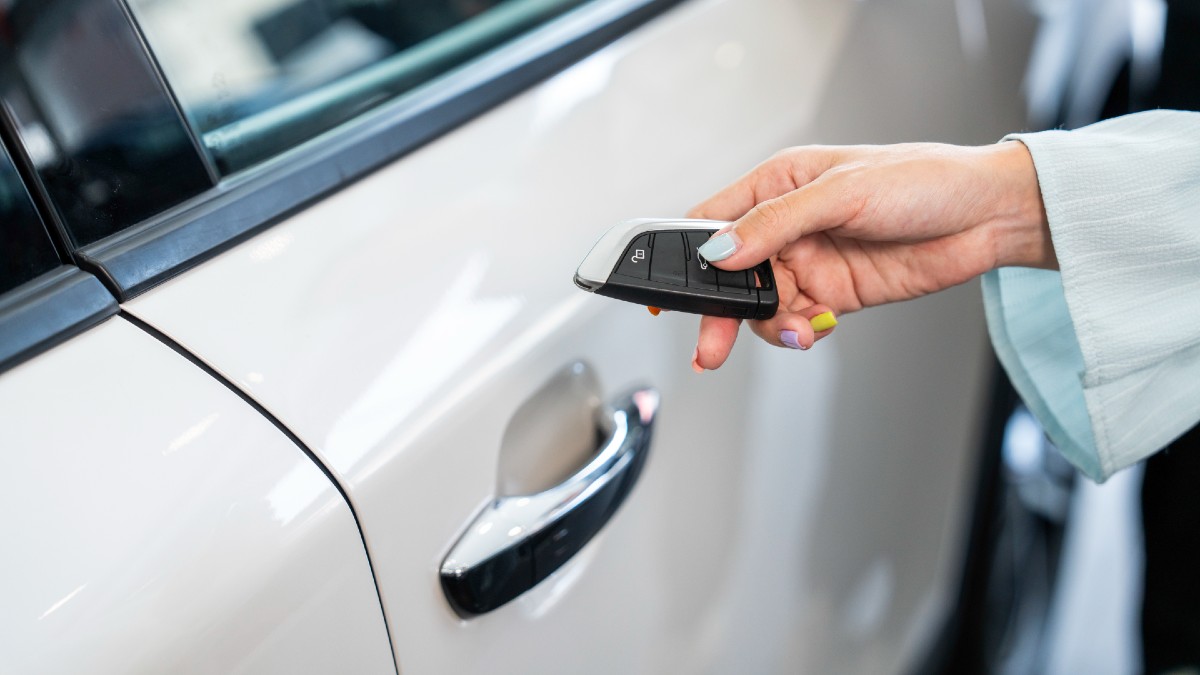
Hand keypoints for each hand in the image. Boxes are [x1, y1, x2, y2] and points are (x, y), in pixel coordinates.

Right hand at [686, 141, 1051, 370]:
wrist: (987, 217)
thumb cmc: (924, 181)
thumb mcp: (843, 192)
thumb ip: (776, 225)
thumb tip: (722, 252)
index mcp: (778, 185)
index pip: (711, 222)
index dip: (684, 256)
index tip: (663, 293)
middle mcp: (786, 226)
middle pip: (730, 276)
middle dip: (719, 311)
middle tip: (710, 347)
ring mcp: (809, 262)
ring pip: (760, 306)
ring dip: (765, 326)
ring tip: (793, 331)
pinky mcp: (834, 294)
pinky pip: (794, 322)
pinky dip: (794, 334)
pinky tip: (812, 330)